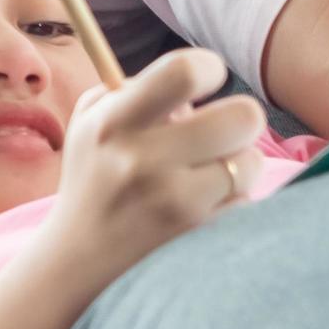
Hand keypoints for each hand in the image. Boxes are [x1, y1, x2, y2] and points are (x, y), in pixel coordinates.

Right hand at [39, 48, 267, 287]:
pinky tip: (203, 204)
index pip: (184, 71)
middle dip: (243, 118)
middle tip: (226, 128)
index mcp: (114, 123)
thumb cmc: (95, 175)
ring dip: (240, 163)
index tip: (205, 80)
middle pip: (242, 116)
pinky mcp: (194, 237)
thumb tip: (194, 88)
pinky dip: (233, 199)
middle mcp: (141, 163)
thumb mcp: (91, 121)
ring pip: (251, 162)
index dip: (208, 68)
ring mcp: (173, 204)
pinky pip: (245, 201)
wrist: (78, 260)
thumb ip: (137, 88)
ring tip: (209, 171)